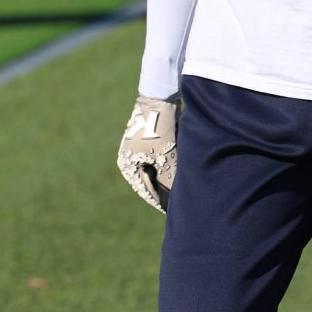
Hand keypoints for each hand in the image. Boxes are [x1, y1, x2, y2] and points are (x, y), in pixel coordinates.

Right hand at [117, 95, 179, 212]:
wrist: (160, 98)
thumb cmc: (161, 131)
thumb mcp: (166, 160)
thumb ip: (169, 183)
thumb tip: (174, 203)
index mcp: (128, 166)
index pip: (146, 191)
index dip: (161, 203)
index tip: (173, 213)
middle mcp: (129, 157)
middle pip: (151, 180)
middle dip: (166, 189)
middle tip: (181, 202)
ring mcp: (138, 146)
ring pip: (157, 168)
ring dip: (169, 176)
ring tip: (184, 187)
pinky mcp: (149, 137)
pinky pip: (160, 156)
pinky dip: (170, 162)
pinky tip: (183, 167)